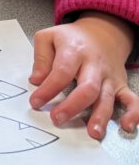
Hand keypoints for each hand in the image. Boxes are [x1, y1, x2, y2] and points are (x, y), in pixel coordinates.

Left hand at [29, 12, 138, 139]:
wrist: (101, 32)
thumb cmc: (70, 39)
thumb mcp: (48, 38)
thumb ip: (41, 58)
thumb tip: (36, 80)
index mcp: (74, 51)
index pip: (62, 72)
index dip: (48, 89)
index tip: (35, 102)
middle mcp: (94, 65)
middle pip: (87, 87)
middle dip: (73, 106)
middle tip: (57, 119)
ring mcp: (109, 76)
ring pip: (107, 98)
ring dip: (100, 116)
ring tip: (92, 132)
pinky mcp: (120, 85)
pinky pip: (132, 100)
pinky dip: (133, 113)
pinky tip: (127, 126)